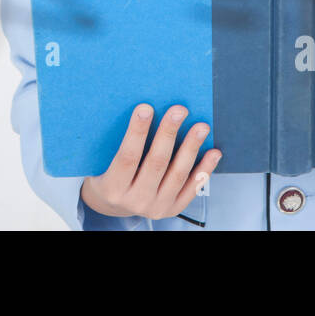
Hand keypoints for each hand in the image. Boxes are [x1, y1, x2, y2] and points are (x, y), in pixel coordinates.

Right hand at [80, 103, 221, 219]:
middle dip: (168, 133)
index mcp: (113, 187)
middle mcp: (136, 200)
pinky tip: (213, 152)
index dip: (137, 132)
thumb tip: (137, 107)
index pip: (127, 157)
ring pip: (177, 174)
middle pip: (156, 163)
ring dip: (191, 148)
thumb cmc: (108, 174)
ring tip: (200, 127)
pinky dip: (204, 169)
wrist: (114, 205)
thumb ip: (114, 141)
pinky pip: (192, 189)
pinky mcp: (172, 209)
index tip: (146, 107)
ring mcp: (156, 207)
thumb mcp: (102, 162)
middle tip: (179, 110)